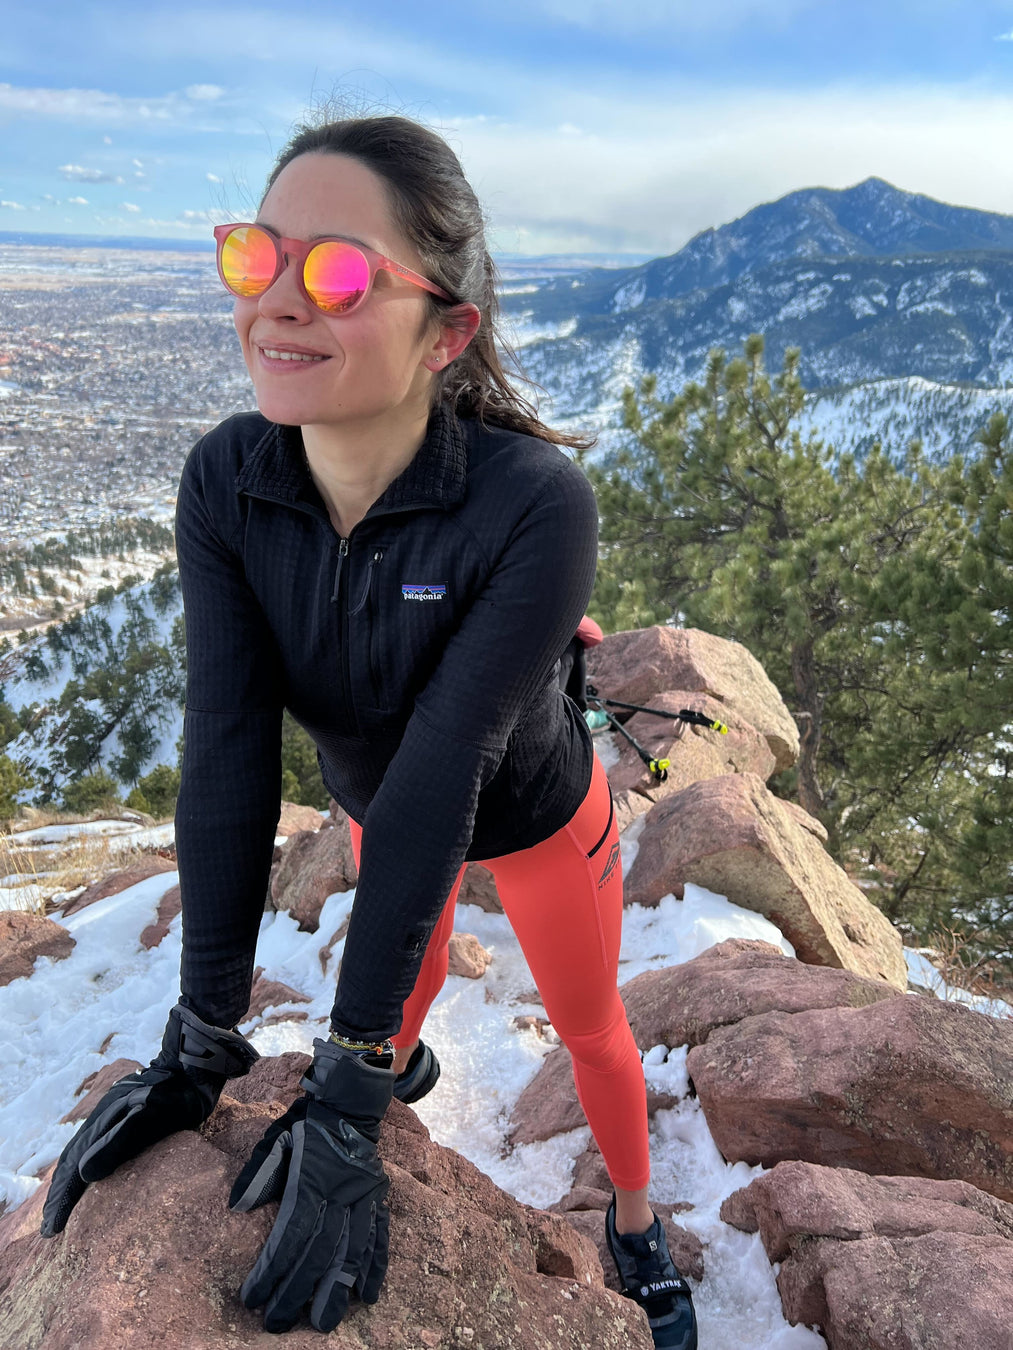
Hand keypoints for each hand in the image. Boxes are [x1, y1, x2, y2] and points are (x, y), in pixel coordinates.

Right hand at [40, 1003, 258, 1237]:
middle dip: (59, 1194)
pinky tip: (91, 1174)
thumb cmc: (175, 1096)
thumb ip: (118, 1142)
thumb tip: (84, 1174)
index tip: (50, 1230)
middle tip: (49, 1227)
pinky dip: (85, 1164)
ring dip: (69, 1180)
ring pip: (81, 1153)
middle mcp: (100, 1121)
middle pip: (71, 1162)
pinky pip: (95, 1145)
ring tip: (62, 1205)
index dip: (61, 1200)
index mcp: (101, 1126)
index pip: (73, 1169)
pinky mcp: (125, 1116)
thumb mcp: (149, 1119)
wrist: (192, 1068)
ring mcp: (111, 1117)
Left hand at [230, 1037, 394, 1332]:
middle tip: (278, 1323)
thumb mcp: (274, 1137)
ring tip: (324, 1323)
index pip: (291, 1234)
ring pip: (353, 1250)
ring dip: (337, 1289)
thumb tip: (236, 1208)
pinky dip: (375, 1267)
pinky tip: (369, 1295)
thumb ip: (258, 1173)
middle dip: (297, 1291)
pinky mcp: (378, 1198)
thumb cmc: (306, 1122)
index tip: (253, 1297)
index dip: (272, 1269)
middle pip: (320, 1251)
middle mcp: (341, 1192)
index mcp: (312, 1179)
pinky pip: (380, 1236)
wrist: (350, 1099)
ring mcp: (364, 1197)